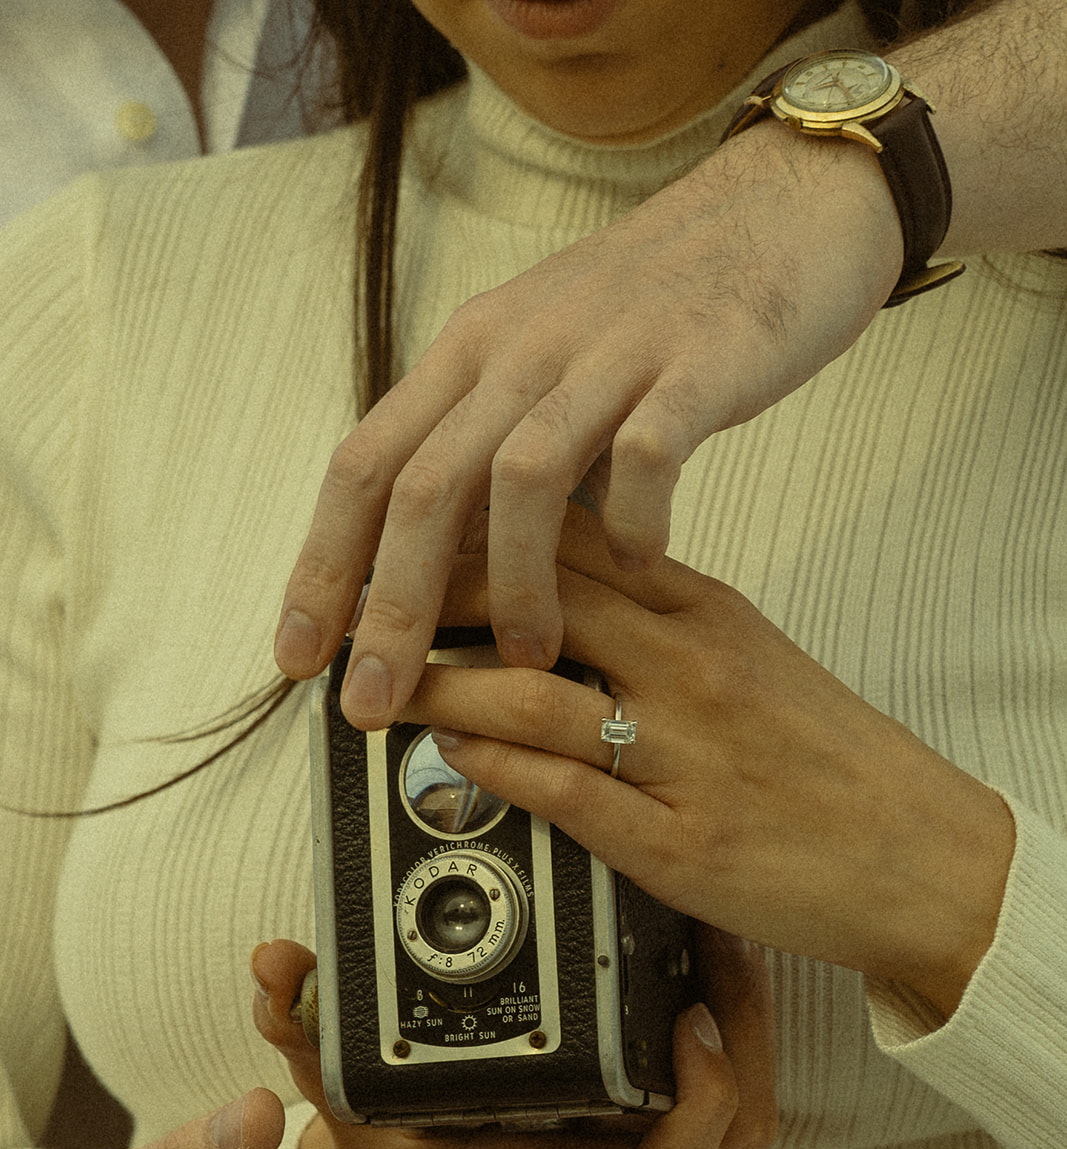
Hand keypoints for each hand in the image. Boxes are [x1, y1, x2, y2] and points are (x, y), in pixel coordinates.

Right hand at [251, 930, 775, 1148]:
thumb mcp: (341, 1093)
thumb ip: (309, 1032)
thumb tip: (274, 967)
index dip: (702, 1098)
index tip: (693, 1013)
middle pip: (731, 1136)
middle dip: (745, 1038)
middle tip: (721, 946)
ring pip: (737, 1125)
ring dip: (747, 1039)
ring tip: (721, 949)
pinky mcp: (635, 1143)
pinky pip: (716, 1112)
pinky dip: (727, 1052)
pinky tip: (703, 980)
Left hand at [274, 124, 901, 726]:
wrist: (779, 208)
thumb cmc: (652, 307)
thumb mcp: (541, 362)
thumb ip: (491, 453)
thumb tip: (441, 568)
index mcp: (469, 353)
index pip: (365, 465)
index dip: (319, 565)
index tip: (296, 656)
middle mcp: (520, 349)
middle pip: (424, 485)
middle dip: (389, 607)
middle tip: (375, 702)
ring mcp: (606, 352)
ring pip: (521, 477)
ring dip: (512, 582)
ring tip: (527, 656)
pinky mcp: (696, 361)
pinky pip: (646, 453)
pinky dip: (634, 521)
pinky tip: (639, 567)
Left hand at [403, 531, 1014, 1018]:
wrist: (922, 853)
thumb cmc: (829, 758)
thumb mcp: (748, 655)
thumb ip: (657, 619)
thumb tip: (562, 589)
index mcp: (706, 611)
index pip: (569, 543)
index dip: (473, 535)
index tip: (407, 537)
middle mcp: (691, 668)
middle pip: (537, 605)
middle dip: (431, 603)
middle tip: (358, 607)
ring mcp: (686, 756)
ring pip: (536, 700)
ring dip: (438, 692)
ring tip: (378, 689)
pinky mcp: (683, 842)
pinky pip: (569, 795)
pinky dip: (496, 775)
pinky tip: (450, 764)